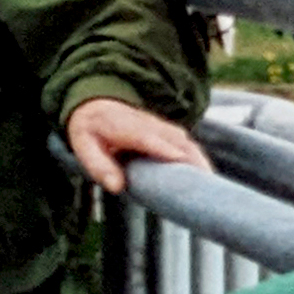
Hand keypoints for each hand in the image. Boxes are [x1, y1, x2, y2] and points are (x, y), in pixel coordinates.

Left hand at [65, 96, 206, 193]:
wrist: (97, 105)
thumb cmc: (90, 131)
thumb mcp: (83, 147)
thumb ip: (99, 167)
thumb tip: (116, 187)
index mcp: (123, 127)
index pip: (146, 137)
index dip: (164, 148)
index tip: (179, 159)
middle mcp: (147, 125)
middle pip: (174, 140)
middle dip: (191, 158)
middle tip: (205, 182)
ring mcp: (161, 127)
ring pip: (185, 141)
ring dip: (198, 158)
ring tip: (210, 183)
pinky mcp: (169, 132)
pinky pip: (186, 143)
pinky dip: (197, 157)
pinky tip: (204, 175)